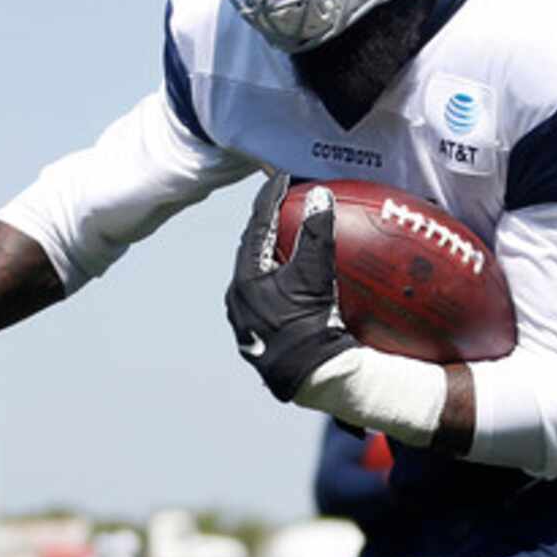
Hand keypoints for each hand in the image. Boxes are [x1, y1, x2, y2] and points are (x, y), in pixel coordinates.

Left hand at [226, 180, 354, 401]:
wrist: (312, 378)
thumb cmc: (311, 325)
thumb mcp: (315, 276)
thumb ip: (317, 234)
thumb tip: (319, 195)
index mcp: (245, 279)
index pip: (256, 227)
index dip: (270, 199)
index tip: (283, 178)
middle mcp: (237, 299)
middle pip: (252, 251)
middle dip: (268, 227)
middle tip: (285, 206)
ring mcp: (245, 320)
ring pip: (256, 276)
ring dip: (272, 256)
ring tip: (289, 241)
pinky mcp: (257, 337)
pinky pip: (266, 298)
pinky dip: (279, 281)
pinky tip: (295, 283)